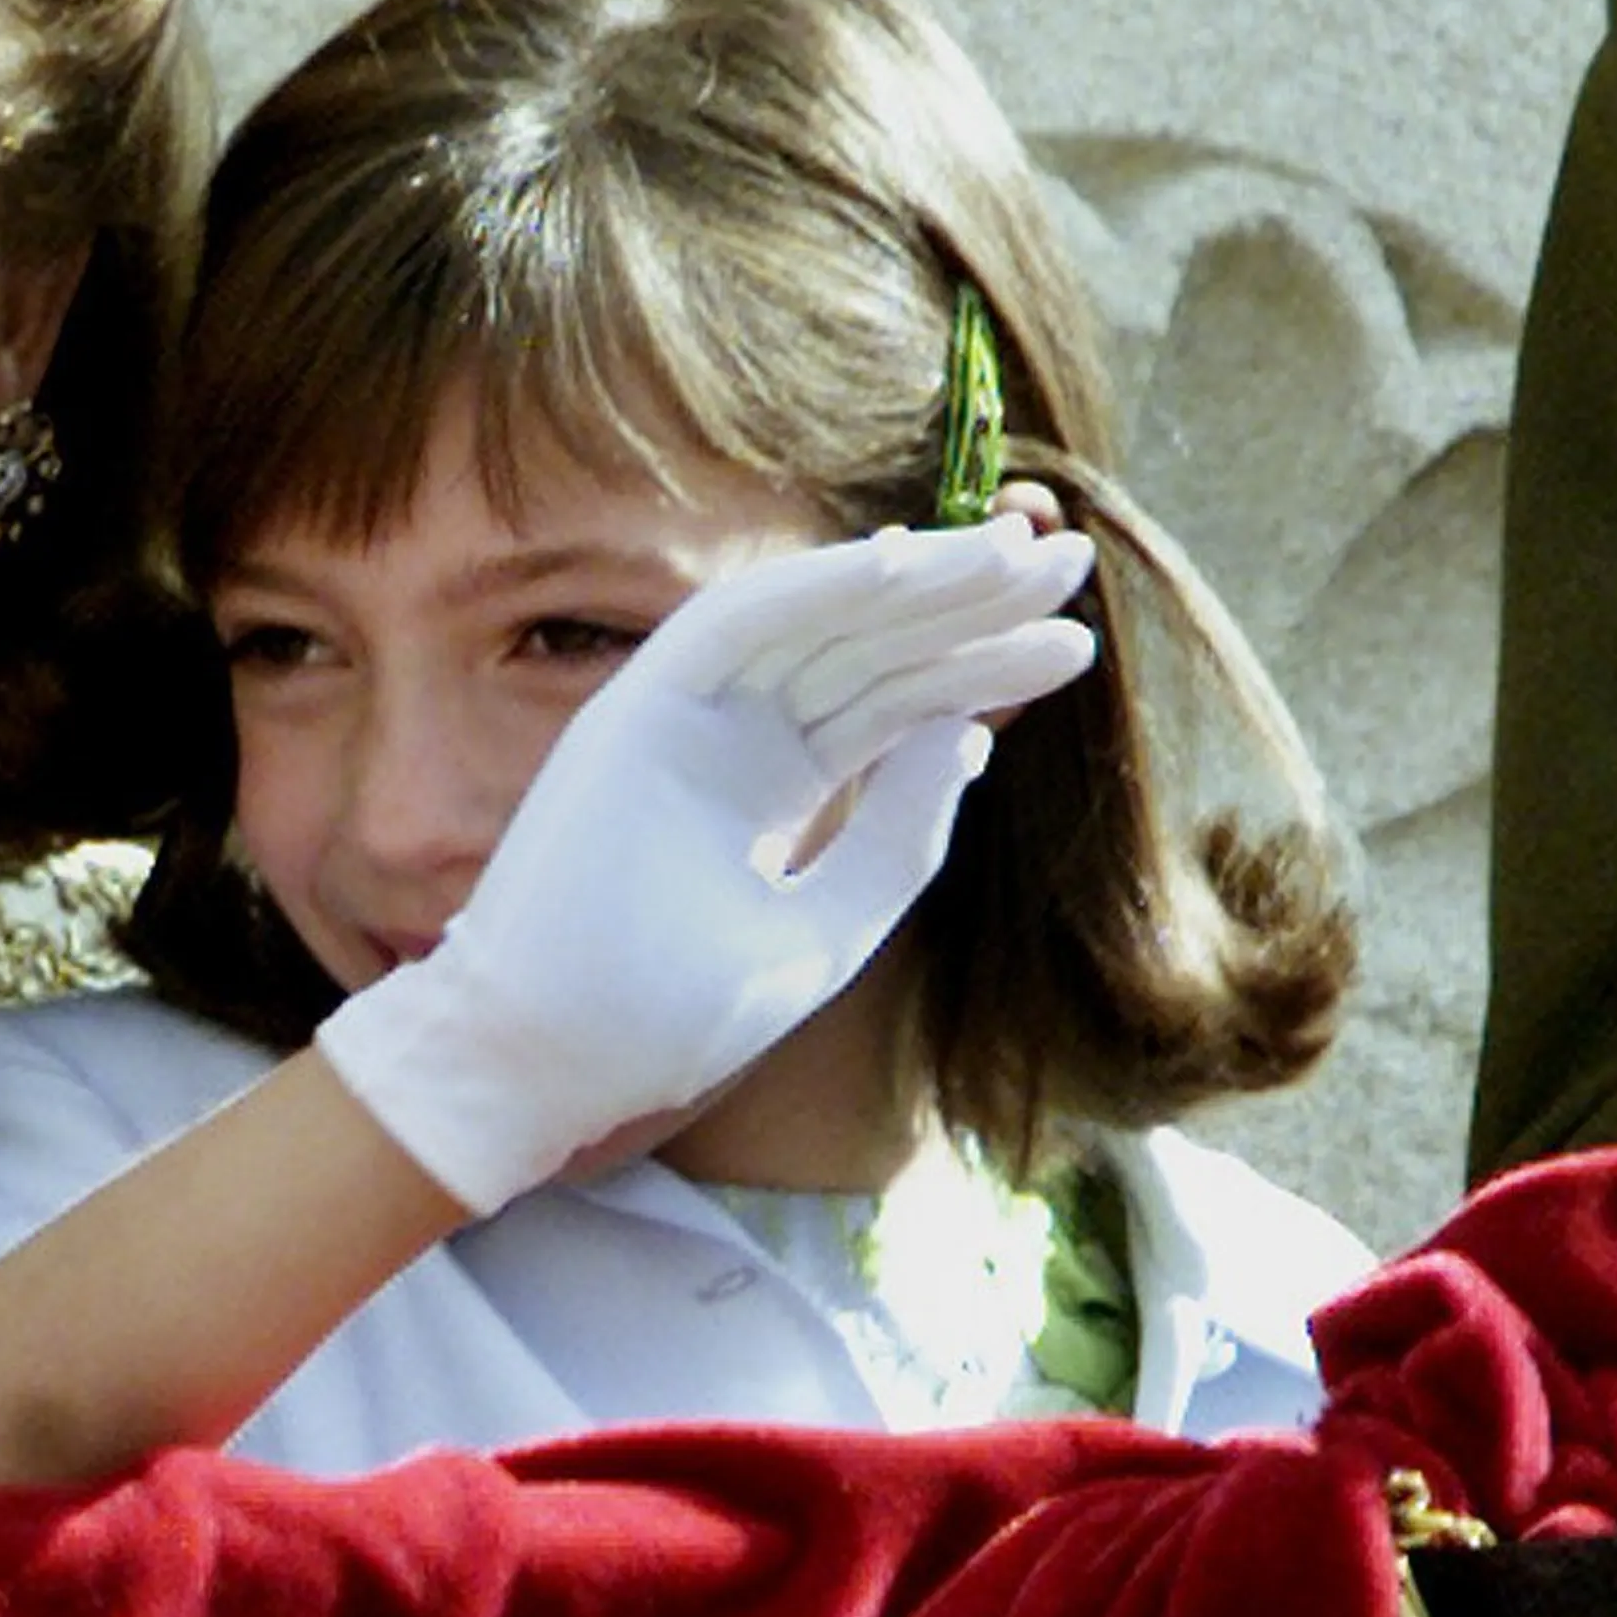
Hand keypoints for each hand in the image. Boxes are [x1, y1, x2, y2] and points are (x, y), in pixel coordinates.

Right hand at [314, 516, 1098, 1216]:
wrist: (546, 1062)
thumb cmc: (664, 1018)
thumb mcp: (824, 929)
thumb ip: (895, 839)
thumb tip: (964, 741)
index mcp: (764, 785)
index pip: (885, 706)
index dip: (974, 668)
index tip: (1069, 646)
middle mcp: (726, 733)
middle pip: (867, 650)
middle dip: (969, 607)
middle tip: (1070, 563)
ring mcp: (681, 714)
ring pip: (819, 623)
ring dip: (921, 583)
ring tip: (1027, 554)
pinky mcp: (636, 705)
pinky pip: (738, 623)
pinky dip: (820, 586)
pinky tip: (914, 565)